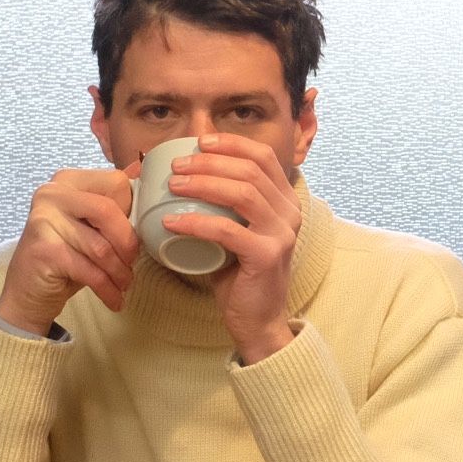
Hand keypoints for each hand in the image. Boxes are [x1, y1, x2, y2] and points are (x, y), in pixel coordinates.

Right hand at [0, 166, 138, 334]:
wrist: (28, 292)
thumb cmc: (66, 257)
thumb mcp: (92, 225)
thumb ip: (113, 198)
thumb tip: (142, 167)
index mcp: (68, 181)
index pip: (116, 184)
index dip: (133, 213)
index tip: (133, 236)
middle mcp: (51, 194)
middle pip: (108, 211)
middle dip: (128, 244)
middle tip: (130, 264)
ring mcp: (43, 220)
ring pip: (101, 247)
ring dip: (119, 272)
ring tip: (123, 283)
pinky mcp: (44, 250)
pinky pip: (90, 271)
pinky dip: (108, 289)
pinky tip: (113, 298)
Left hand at [161, 133, 302, 361]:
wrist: (258, 319)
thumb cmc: (240, 273)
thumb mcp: (237, 230)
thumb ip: (224, 205)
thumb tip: (183, 175)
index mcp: (285, 201)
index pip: (263, 156)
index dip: (232, 143)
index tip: (200, 142)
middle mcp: (290, 213)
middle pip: (250, 171)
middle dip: (209, 162)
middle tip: (176, 166)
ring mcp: (282, 234)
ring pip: (243, 194)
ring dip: (203, 184)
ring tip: (173, 185)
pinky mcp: (267, 256)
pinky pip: (228, 231)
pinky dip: (196, 223)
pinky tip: (172, 222)